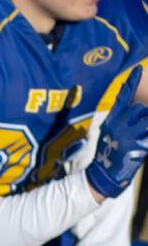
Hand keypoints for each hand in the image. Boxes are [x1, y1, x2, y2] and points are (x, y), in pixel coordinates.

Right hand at [86, 77, 147, 199]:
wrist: (102, 176)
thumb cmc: (108, 156)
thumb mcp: (109, 134)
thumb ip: (120, 120)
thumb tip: (136, 109)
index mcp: (110, 121)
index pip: (122, 97)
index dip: (132, 83)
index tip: (139, 69)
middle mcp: (117, 125)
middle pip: (139, 108)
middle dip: (144, 116)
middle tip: (140, 129)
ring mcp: (126, 134)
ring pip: (146, 120)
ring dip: (146, 127)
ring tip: (139, 137)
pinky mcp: (136, 145)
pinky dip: (146, 138)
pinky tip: (142, 143)